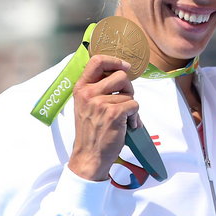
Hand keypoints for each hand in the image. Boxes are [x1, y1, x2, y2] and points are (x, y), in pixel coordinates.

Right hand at [68, 55, 140, 180]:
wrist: (89, 155)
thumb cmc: (92, 130)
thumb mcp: (86, 105)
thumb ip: (98, 88)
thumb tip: (121, 72)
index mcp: (81, 88)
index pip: (97, 60)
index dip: (115, 61)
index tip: (124, 67)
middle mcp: (88, 93)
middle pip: (121, 75)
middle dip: (128, 88)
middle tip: (124, 102)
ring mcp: (100, 103)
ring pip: (129, 93)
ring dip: (131, 106)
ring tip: (123, 118)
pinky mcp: (113, 113)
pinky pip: (134, 105)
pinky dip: (135, 117)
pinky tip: (127, 125)